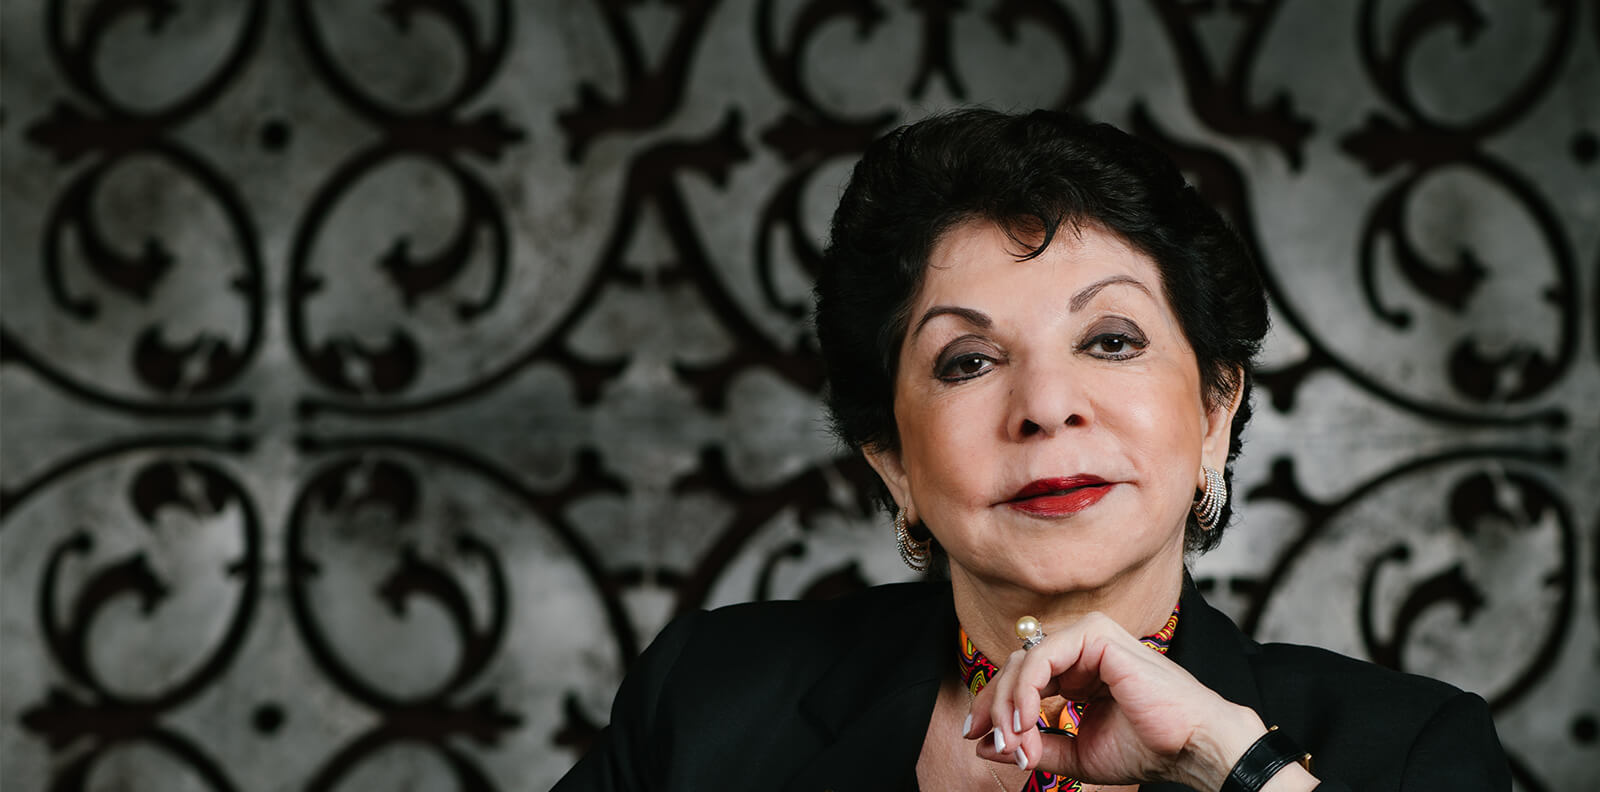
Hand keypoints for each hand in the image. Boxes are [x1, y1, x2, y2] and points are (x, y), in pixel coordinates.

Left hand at [964, 612, 1276, 789]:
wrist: (1190, 746)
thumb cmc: (1146, 748)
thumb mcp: (1076, 753)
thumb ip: (1034, 745)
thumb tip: (984, 745)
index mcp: (1078, 671)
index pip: (1021, 679)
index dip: (993, 706)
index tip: (975, 737)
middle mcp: (1081, 649)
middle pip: (1015, 667)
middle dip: (995, 707)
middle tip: (994, 742)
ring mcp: (1088, 636)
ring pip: (1024, 661)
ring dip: (1009, 704)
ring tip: (1015, 740)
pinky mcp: (1095, 634)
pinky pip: (1041, 656)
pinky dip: (1025, 689)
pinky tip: (1024, 719)